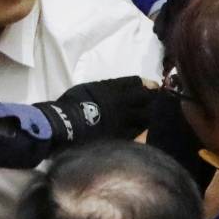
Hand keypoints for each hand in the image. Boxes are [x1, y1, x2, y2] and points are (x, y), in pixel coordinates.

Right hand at [38, 77, 156, 144]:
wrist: (66, 125)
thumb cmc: (72, 104)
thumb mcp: (89, 88)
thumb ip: (106, 87)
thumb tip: (116, 89)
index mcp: (114, 88)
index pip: (137, 83)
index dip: (146, 84)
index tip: (152, 86)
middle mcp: (124, 102)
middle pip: (146, 99)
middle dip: (151, 99)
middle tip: (152, 102)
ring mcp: (125, 120)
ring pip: (146, 116)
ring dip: (147, 115)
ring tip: (146, 117)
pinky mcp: (123, 136)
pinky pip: (139, 133)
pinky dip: (141, 131)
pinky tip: (140, 131)